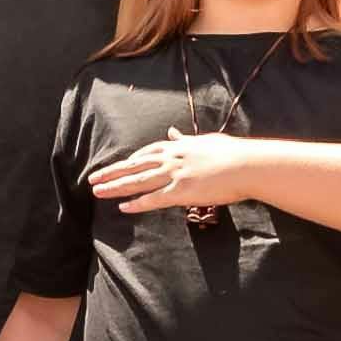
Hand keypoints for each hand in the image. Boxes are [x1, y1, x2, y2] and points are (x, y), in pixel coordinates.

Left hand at [89, 131, 258, 216]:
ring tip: (97, 191)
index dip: (131, 160)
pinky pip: (154, 199)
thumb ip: (186, 139)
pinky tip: (122, 208)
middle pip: (135, 166)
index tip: (119, 165)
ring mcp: (175, 175)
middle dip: (112, 172)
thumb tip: (173, 132)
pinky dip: (137, 203)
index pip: (147, 152)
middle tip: (93, 178)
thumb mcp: (206, 141)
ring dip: (116, 187)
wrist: (247, 164)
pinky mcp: (181, 192)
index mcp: (178, 147)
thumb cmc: (233, 153)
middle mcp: (171, 158)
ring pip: (138, 181)